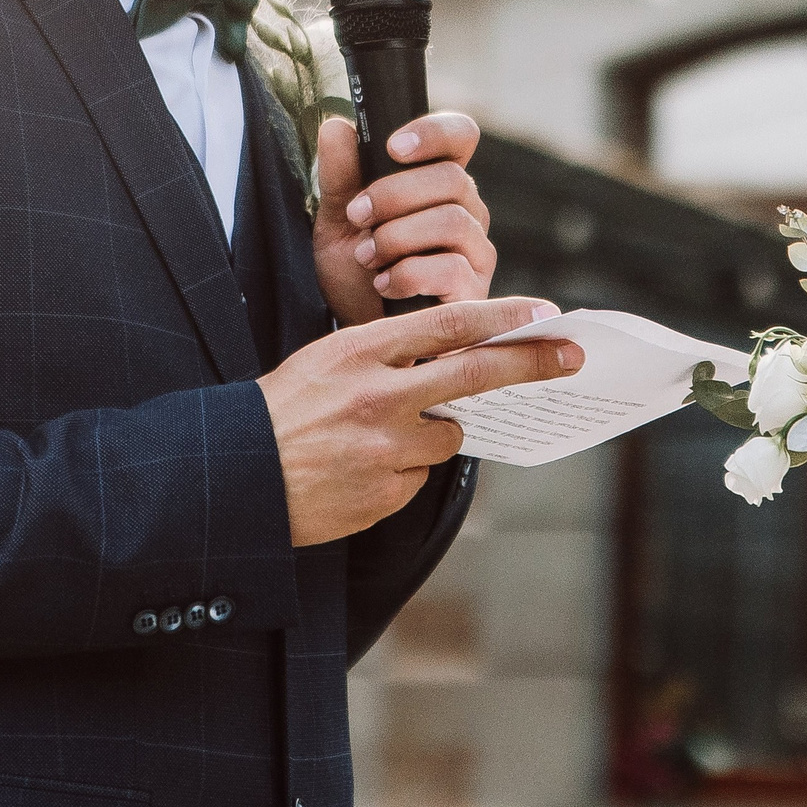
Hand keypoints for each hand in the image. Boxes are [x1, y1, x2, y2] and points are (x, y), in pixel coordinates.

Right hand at [257, 296, 580, 545]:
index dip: (504, 318)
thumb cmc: (282, 410)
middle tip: (573, 358)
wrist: (233, 477)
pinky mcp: (384, 494)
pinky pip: (417, 477)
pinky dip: (400, 472)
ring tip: (371, 438)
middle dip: (532, 363)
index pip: (449, 325)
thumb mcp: (328, 360)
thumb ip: (390, 356)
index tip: (546, 312)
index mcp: (360, 351)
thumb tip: (459, 362)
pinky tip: (357, 470)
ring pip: (446, 436)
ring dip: (429, 434)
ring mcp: (384, 449)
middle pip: (476, 376)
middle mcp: (378, 397)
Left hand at [312, 113, 494, 325]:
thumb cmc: (355, 270)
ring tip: (365, 256)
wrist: (357, 328)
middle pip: (451, 177)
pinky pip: (450, 268)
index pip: (460, 135)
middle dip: (394, 194)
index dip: (434, 131)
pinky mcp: (475, 291)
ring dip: (397, 236)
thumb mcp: (337, 219)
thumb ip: (339, 175)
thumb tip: (337, 127)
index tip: (393, 147)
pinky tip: (383, 284)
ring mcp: (477, 251)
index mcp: (439, 181)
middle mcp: (468, 210)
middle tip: (357, 216)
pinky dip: (406, 274)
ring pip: (452, 220)